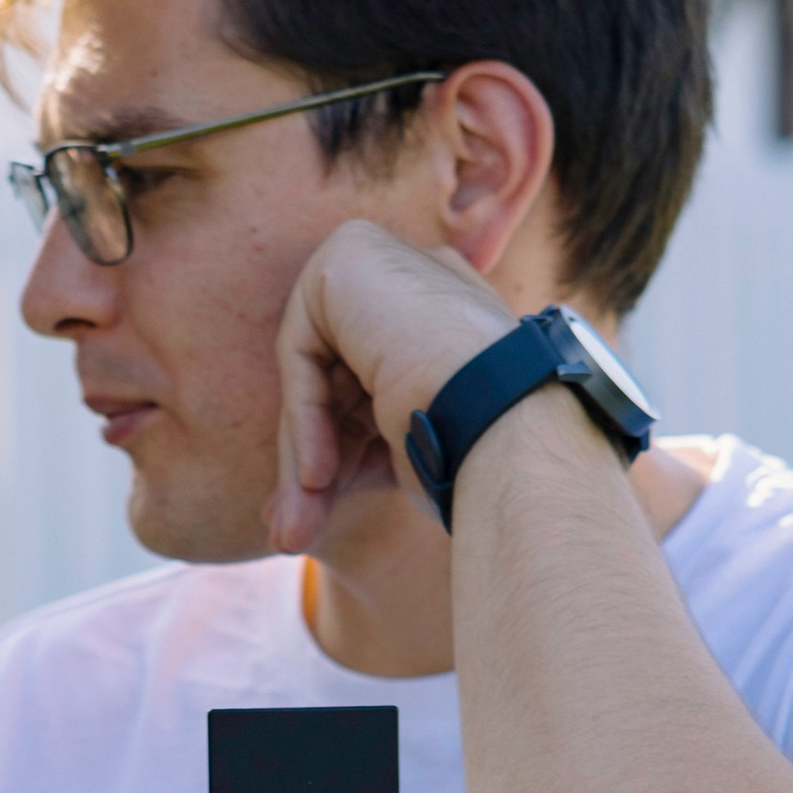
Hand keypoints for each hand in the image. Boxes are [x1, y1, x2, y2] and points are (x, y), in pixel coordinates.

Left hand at [267, 219, 519, 556]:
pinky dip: (304, 419)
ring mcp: (387, 260)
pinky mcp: (348, 257)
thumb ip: (346, 459)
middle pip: (335, 384)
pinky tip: (317, 477)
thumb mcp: (404, 456)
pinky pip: (301, 353)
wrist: (511, 424)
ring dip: (301, 460)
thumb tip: (280, 520)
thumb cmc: (482, 456)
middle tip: (291, 535)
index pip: (369, 388)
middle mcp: (418, 279)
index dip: (341, 454)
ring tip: (293, 531)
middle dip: (309, 466)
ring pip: (314, 376)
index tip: (316, 516)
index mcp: (446, 316)